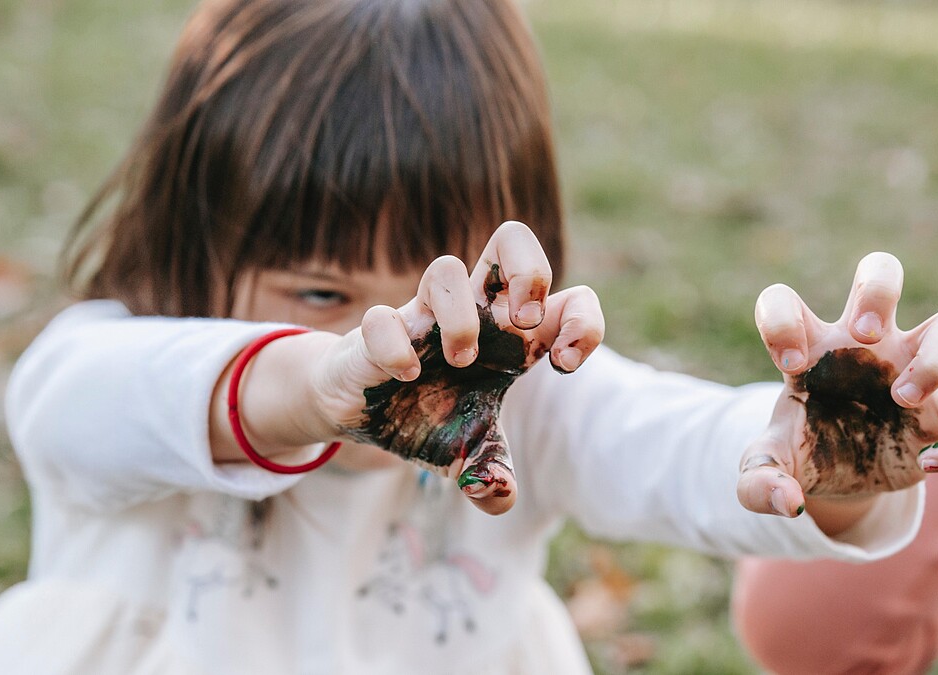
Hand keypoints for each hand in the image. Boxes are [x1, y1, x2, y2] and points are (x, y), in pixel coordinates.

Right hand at [313, 221, 603, 514]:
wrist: (356, 408)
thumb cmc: (424, 414)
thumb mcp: (467, 453)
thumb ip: (492, 477)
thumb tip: (500, 499)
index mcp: (507, 335)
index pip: (568, 297)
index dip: (582, 321)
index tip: (564, 364)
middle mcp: (470, 313)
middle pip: (510, 238)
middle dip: (529, 271)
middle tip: (523, 325)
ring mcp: (421, 317)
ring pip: (446, 268)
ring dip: (461, 318)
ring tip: (460, 363)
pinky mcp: (373, 332)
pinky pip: (383, 318)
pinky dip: (398, 346)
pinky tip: (407, 377)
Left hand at [737, 252, 937, 519]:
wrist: (838, 479)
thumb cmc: (802, 451)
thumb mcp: (767, 470)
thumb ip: (759, 483)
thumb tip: (785, 500)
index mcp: (811, 347)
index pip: (784, 301)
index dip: (782, 320)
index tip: (790, 364)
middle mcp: (865, 347)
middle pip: (882, 271)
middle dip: (877, 290)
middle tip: (861, 334)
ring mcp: (910, 372)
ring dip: (936, 357)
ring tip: (902, 397)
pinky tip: (925, 465)